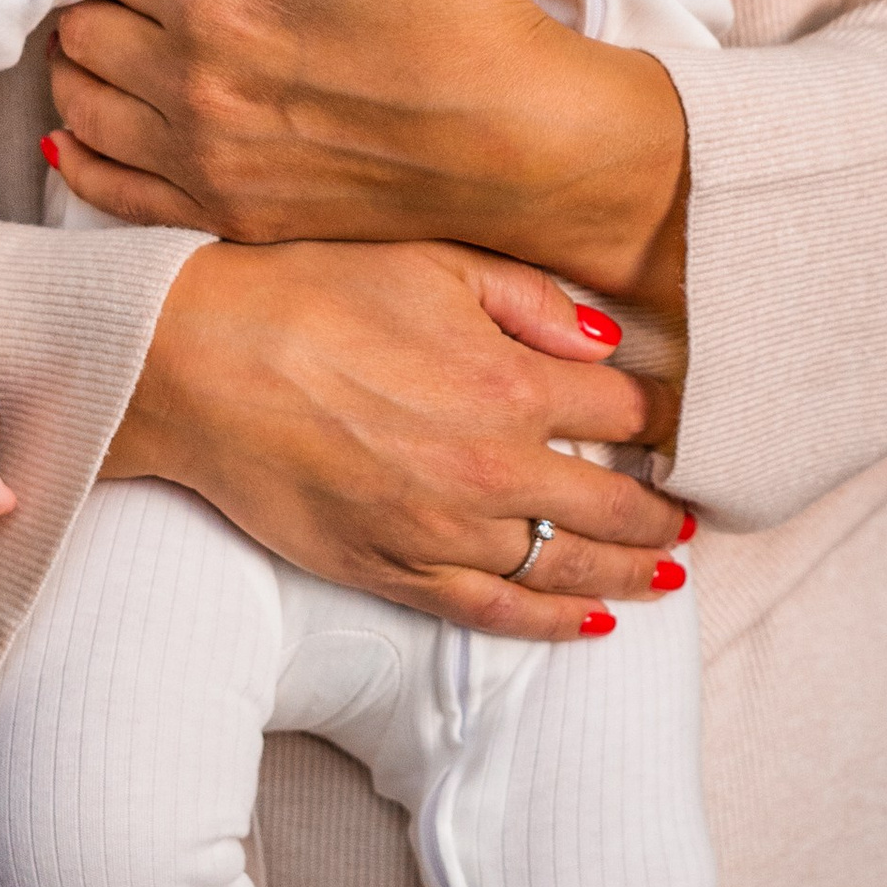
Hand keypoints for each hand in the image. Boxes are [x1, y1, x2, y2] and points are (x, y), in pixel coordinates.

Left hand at [47, 0, 687, 301]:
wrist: (522, 143)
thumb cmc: (468, 21)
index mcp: (224, 4)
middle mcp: (196, 89)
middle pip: (81, 33)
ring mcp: (207, 162)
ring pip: (80, 108)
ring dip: (80, 69)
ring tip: (110, 41)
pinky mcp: (229, 216)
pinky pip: (110, 190)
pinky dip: (82, 156)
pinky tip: (84, 129)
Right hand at [103, 237, 692, 643]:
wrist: (200, 363)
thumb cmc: (313, 295)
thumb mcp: (434, 262)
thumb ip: (532, 299)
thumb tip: (607, 341)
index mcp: (511, 382)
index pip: (622, 409)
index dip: (652, 415)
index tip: (664, 423)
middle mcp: (493, 467)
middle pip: (612, 501)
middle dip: (659, 508)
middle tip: (686, 512)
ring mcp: (444, 530)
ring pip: (564, 566)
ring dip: (628, 571)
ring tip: (667, 571)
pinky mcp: (393, 572)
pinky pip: (494, 613)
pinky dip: (551, 625)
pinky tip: (591, 625)